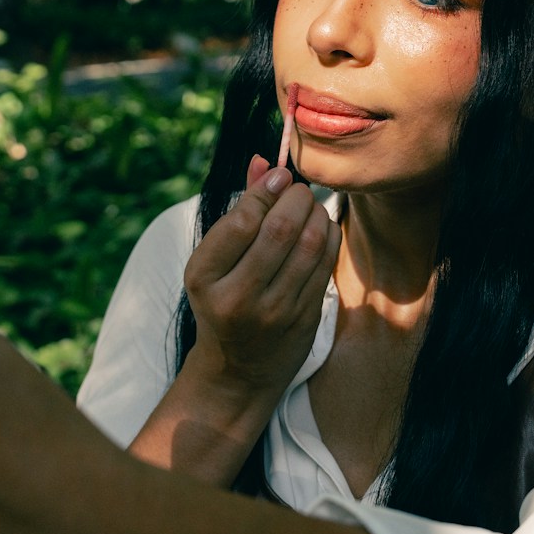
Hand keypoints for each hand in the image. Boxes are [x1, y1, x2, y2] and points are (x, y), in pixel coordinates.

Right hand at [180, 156, 340, 402]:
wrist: (237, 372)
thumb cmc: (221, 302)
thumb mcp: (212, 263)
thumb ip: (237, 212)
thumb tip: (262, 161)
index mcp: (204, 278)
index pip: (241, 222)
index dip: (265, 189)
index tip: (278, 175)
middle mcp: (238, 297)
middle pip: (280, 230)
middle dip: (296, 198)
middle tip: (297, 190)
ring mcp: (275, 312)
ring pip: (310, 245)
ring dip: (316, 213)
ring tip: (309, 206)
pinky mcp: (305, 319)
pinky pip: (325, 264)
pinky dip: (328, 235)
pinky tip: (321, 227)